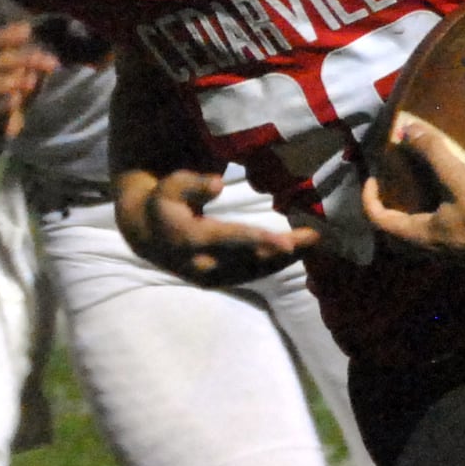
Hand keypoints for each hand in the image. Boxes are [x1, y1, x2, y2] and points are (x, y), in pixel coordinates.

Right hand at [0, 20, 60, 146]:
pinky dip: (3, 105)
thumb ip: (35, 69)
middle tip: (52, 62)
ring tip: (31, 81)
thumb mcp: (24, 80)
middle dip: (24, 59)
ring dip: (12, 81)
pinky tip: (15, 99)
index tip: (28, 29)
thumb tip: (50, 63)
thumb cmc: (8, 97)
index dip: (8, 35)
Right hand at [129, 170, 320, 286]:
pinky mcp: (221, 281)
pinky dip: (276, 264)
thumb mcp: (169, 188)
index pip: (230, 239)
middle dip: (285, 251)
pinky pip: (254, 274)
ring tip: (315, 243)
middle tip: (317, 237)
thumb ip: (191, 184)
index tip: (287, 242)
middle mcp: (203, 265)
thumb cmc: (164, 204)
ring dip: (286, 259)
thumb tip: (217, 183)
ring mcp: (212, 277)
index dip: (260, 240)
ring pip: (256, 270)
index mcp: (190, 239)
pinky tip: (297, 252)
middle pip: (251, 259)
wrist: (148, 237)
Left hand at [361, 120, 464, 265]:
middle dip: (387, 215)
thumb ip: (433, 152)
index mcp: (421, 235)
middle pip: (395, 238)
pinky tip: (448, 207)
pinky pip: (438, 241)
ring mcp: (450, 256)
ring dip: (410, 221)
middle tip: (390, 193)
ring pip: (417, 243)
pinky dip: (432, 224)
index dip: (369, 198)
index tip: (371, 179)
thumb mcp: (459, 177)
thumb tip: (407, 128)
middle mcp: (431, 250)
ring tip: (417, 196)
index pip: (380, 220)